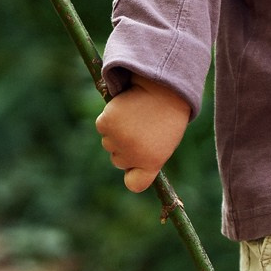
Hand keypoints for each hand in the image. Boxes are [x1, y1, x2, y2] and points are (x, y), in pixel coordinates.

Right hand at [96, 77, 193, 192]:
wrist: (163, 87)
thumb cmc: (167, 116)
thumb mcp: (164, 142)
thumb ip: (145, 157)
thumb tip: (125, 164)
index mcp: (152, 162)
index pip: (135, 184)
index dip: (133, 175)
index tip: (135, 166)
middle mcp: (133, 155)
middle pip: (118, 160)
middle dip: (125, 148)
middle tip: (140, 128)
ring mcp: (118, 140)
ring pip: (108, 143)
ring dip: (117, 132)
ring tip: (135, 117)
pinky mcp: (106, 123)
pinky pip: (103, 126)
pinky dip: (110, 118)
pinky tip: (125, 109)